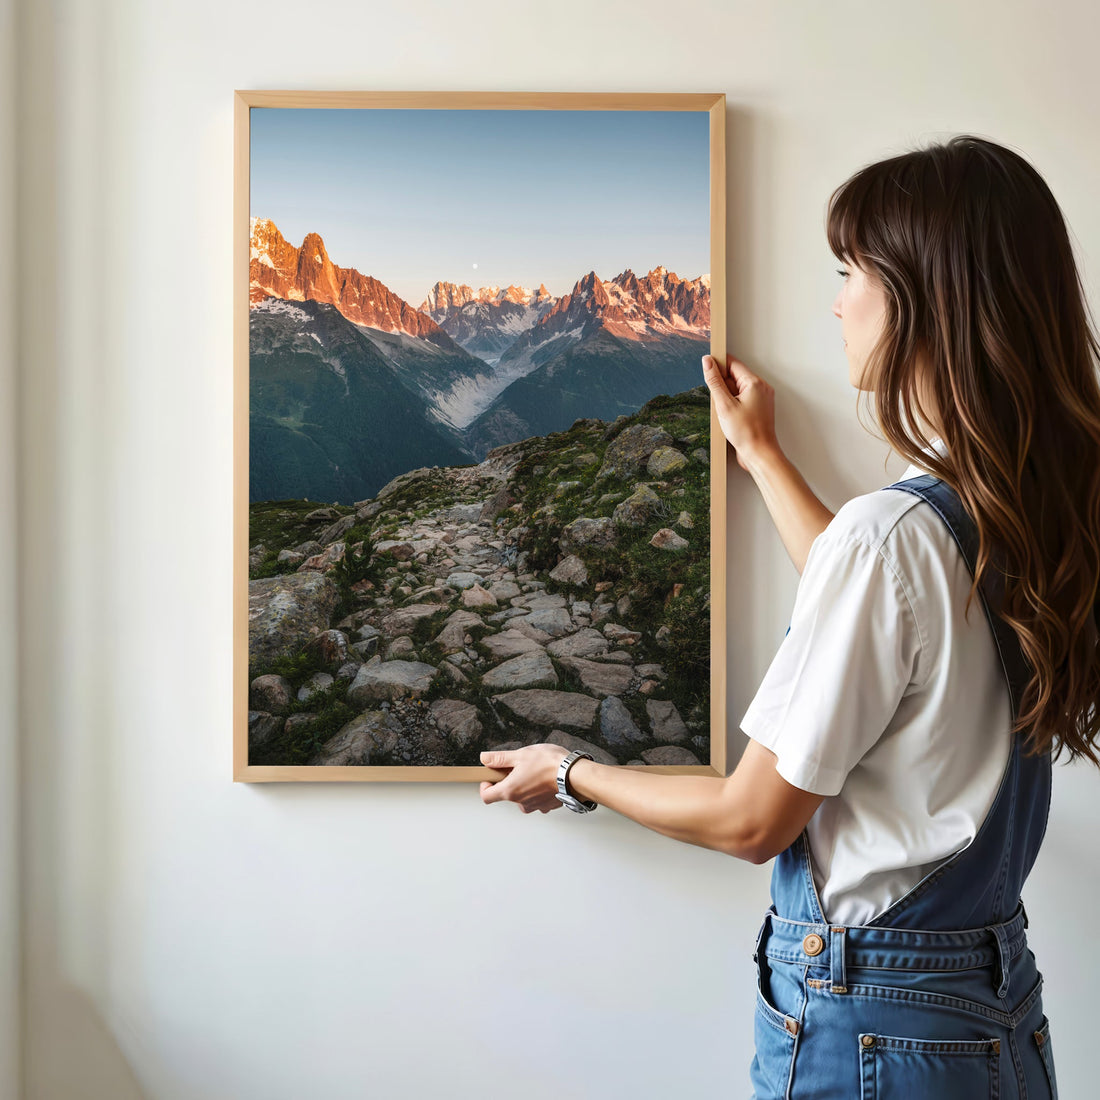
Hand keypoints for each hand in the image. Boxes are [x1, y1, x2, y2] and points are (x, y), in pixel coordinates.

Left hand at [479, 744, 568, 813]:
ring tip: (534, 771)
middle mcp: (521, 802)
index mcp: (510, 790)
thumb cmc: (550, 764)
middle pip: (506, 795)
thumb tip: (485, 758)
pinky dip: (538, 790)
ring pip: (522, 797)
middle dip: (509, 781)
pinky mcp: (547, 805)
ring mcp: (535, 806)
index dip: (485, 786)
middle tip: (518, 767)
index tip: (491, 777)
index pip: (486, 796)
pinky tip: (545, 778)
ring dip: (524, 786)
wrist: (575, 775)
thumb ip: (499, 758)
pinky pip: (537, 799)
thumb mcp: (520, 755)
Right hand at [701, 353, 780, 472]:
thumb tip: (708, 362)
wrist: (759, 454)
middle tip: (719, 402)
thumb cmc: (746, 433)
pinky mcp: (758, 408)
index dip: (718, 365)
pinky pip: (742, 399)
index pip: (733, 363)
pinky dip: (733, 405)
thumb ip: (714, 381)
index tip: (707, 369)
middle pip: (735, 376)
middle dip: (722, 386)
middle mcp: (761, 388)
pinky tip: (730, 418)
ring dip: (727, 397)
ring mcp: (761, 398)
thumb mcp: (724, 405)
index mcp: (755, 383)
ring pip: (738, 389)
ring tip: (726, 413)